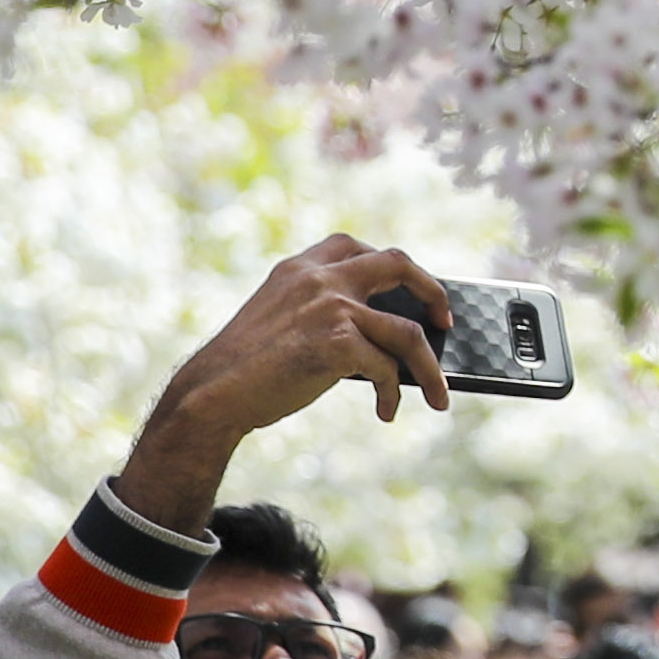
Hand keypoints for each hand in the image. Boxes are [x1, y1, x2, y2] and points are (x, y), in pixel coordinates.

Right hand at [111, 237, 451, 525]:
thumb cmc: (246, 370)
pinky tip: (385, 412)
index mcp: (299, 268)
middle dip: (433, 292)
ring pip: (408, 332)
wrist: (212, 395)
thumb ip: (319, 309)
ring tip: (437, 397)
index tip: (410, 285)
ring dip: (429, 370)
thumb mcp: (280, 320)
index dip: (390, 265)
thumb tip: (382, 334)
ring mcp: (330, 306)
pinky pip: (387, 369)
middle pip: (399, 265)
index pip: (355, 246)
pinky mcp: (337, 341)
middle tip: (446, 323)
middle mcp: (318, 277)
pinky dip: (393, 395)